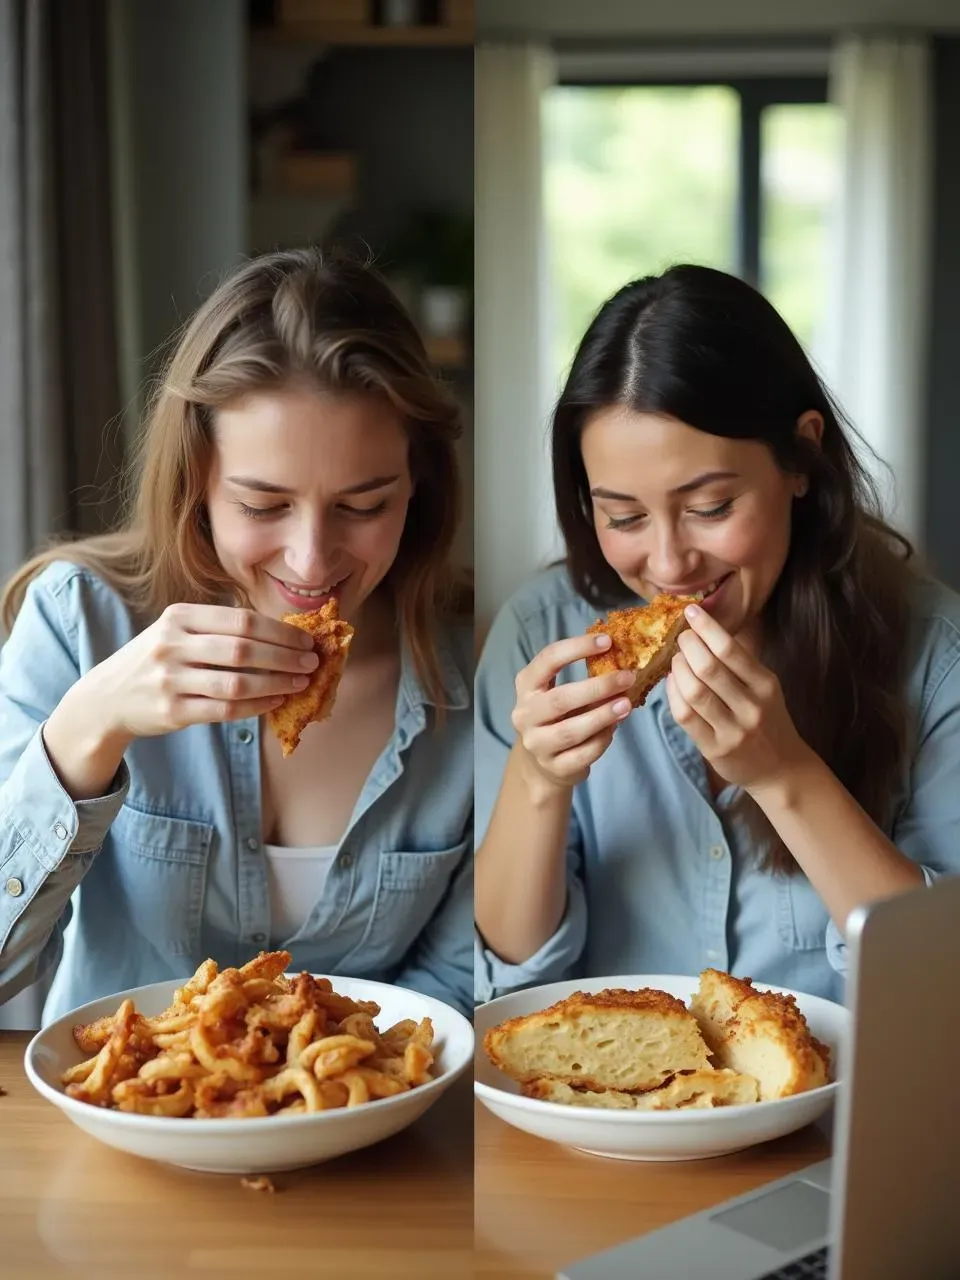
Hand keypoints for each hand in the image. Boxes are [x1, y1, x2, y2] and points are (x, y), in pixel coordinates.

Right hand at [77, 602, 320, 740]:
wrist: (107, 697)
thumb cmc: (156, 660)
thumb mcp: (177, 632)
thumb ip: (219, 629)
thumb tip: (283, 634)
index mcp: (179, 617)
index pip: (241, 621)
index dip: (280, 631)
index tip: (306, 640)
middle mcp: (172, 645)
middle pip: (243, 650)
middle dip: (285, 656)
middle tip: (312, 662)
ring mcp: (170, 680)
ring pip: (237, 683)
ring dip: (276, 683)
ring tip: (300, 683)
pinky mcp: (172, 712)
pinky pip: (225, 710)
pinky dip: (256, 706)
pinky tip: (276, 702)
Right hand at [512, 633, 636, 793]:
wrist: (542, 763)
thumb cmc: (557, 717)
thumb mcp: (560, 691)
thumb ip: (584, 676)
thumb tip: (623, 661)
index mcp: (526, 686)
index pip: (548, 660)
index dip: (577, 647)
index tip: (607, 641)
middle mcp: (525, 715)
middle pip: (561, 699)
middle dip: (598, 687)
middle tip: (627, 678)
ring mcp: (537, 744)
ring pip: (571, 730)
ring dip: (603, 715)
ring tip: (626, 704)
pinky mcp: (554, 767)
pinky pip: (583, 753)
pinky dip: (602, 740)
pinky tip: (614, 728)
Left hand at [666, 603, 811, 793]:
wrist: (781, 768)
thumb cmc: (768, 719)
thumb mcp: (764, 688)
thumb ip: (739, 664)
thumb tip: (702, 631)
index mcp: (765, 684)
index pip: (731, 650)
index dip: (707, 628)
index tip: (690, 612)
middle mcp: (751, 706)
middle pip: (709, 668)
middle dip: (687, 646)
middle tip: (680, 637)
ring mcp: (733, 730)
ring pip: (694, 692)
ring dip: (677, 669)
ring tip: (675, 659)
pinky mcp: (715, 748)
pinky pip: (685, 716)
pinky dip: (673, 694)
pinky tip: (672, 683)